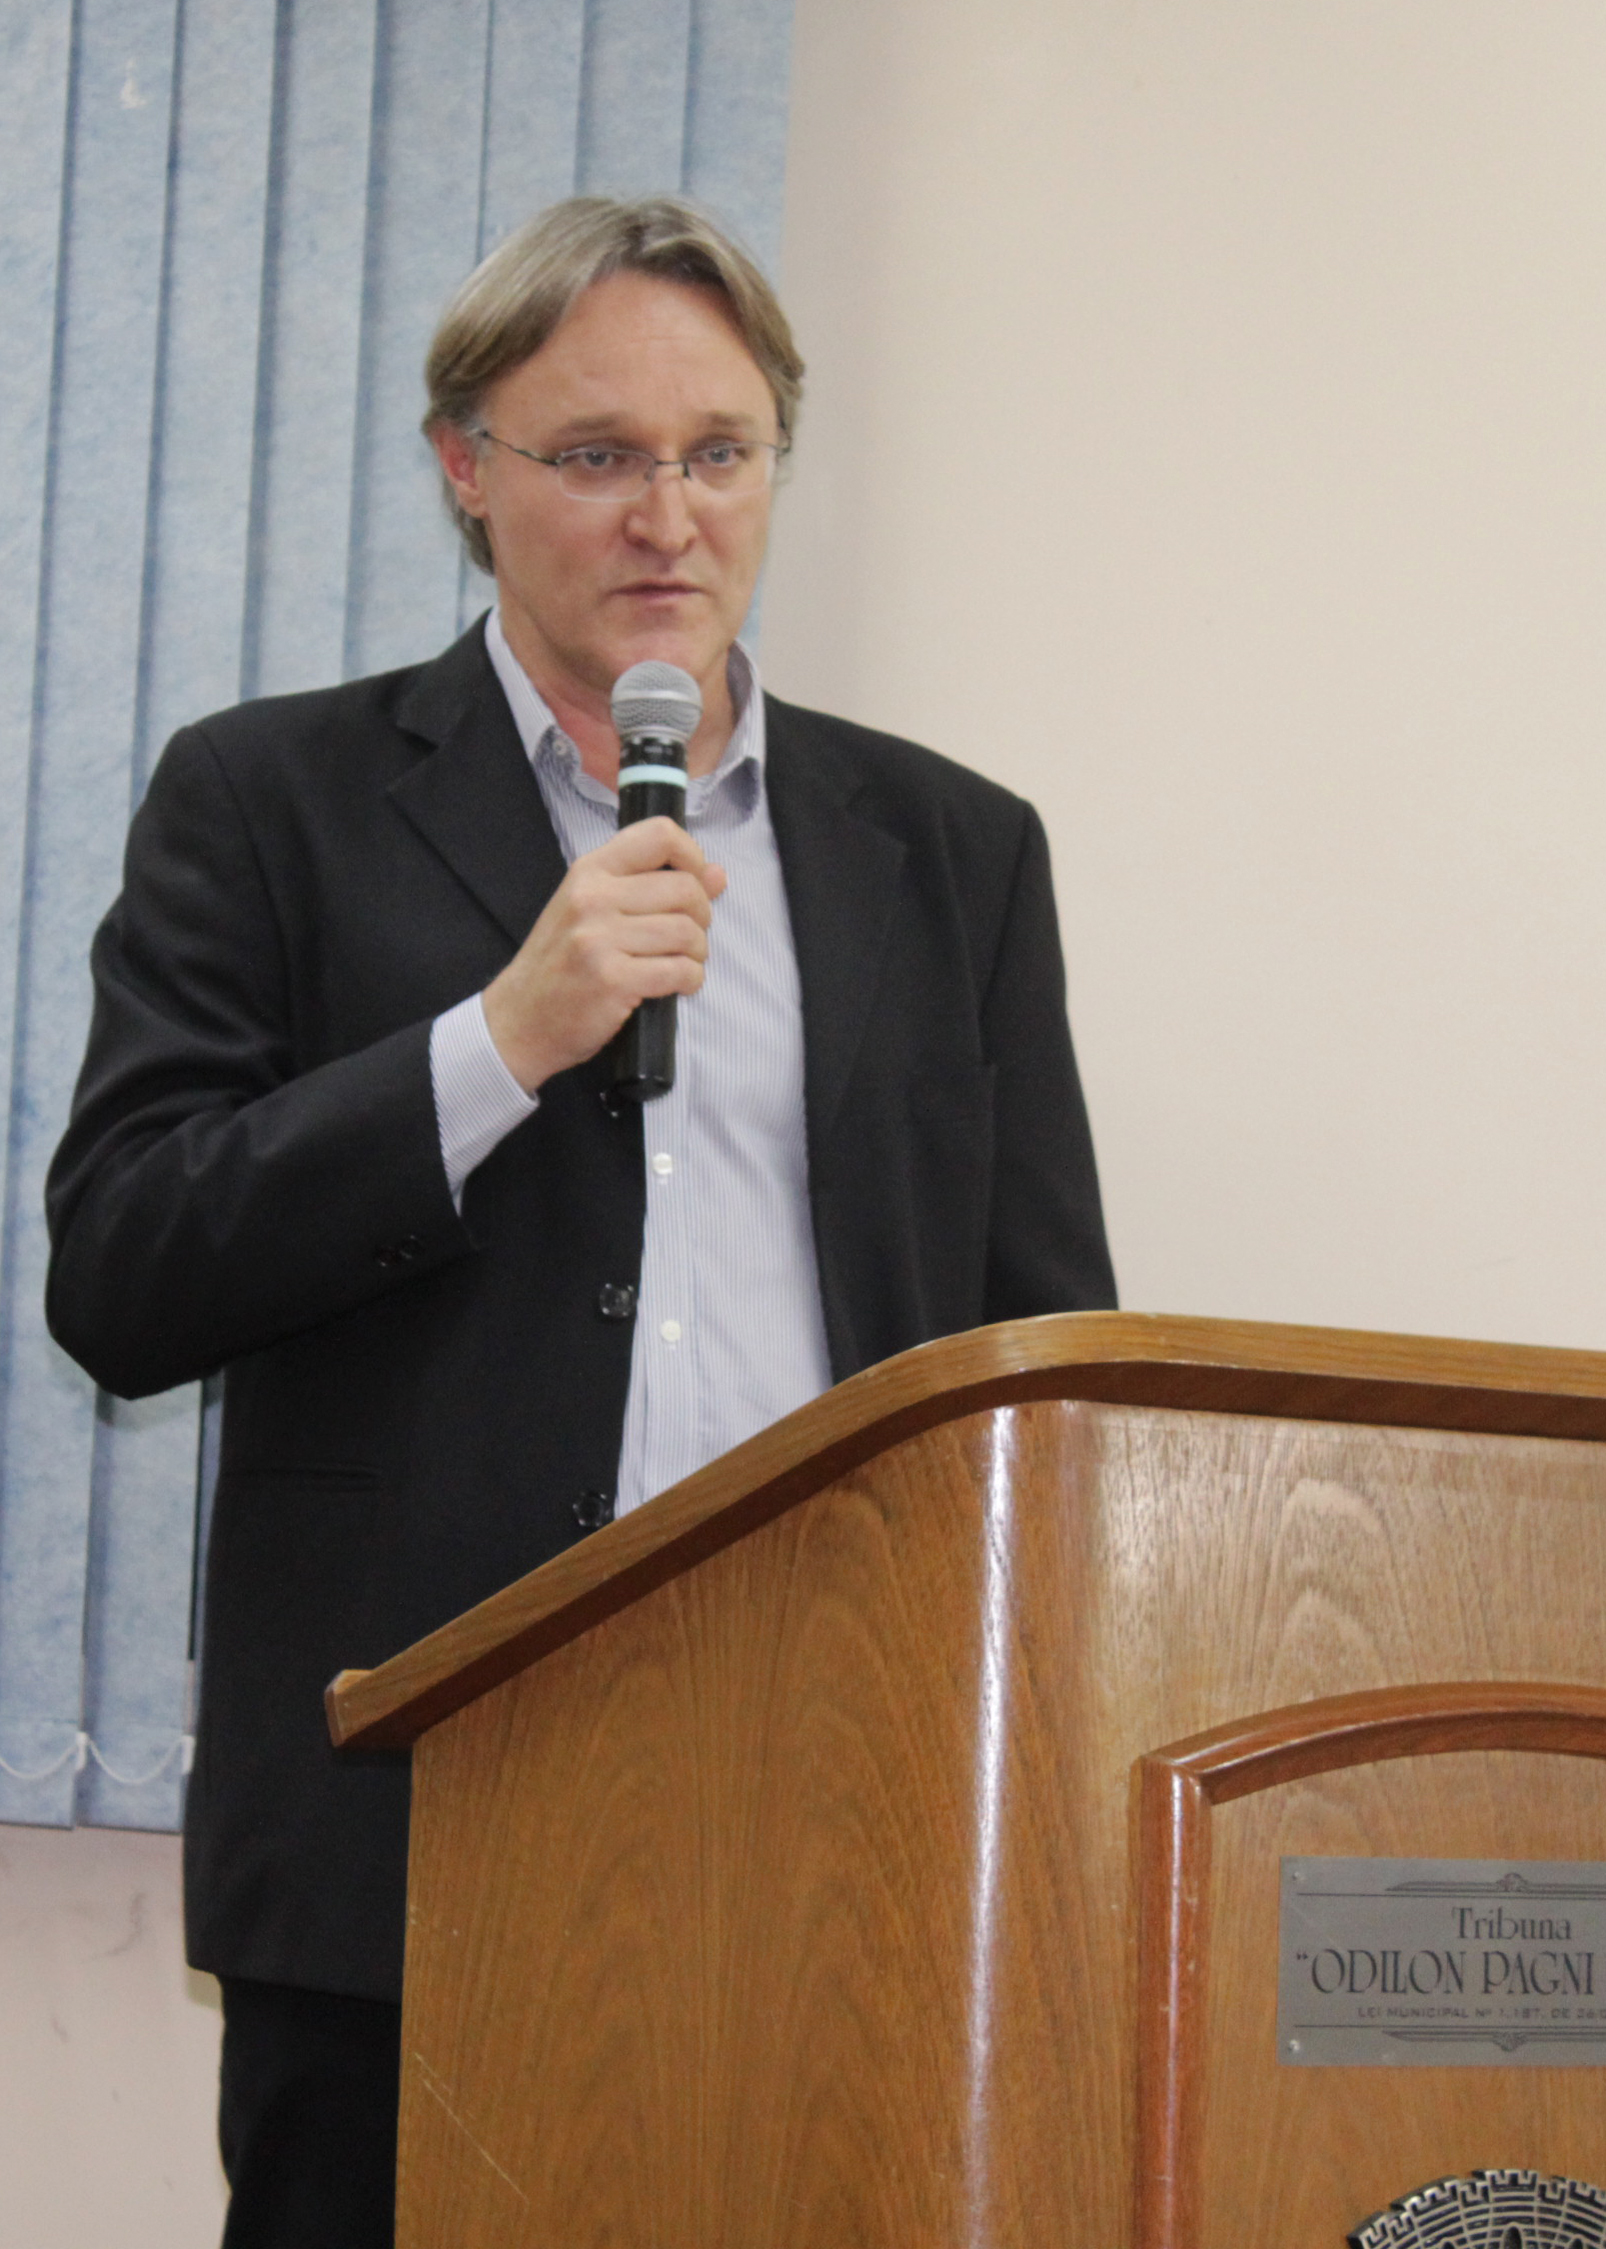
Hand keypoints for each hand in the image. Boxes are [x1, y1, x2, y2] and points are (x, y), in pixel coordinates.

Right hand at [481, 818, 726, 1092]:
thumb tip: (717, 874)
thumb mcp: (593, 911)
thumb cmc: (560, 964)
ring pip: (687, 931)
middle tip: (687, 938)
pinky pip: (680, 971)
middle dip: (701, 916)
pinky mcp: (612, 980)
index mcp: (590, 872)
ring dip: (697, 952)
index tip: (694, 883)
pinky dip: (690, 980)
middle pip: (685, 887)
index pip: (659, 835)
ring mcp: (600, 939)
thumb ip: (651, 886)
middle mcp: (593, 898)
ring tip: (681, 963)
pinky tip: (677, 984)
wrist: (518, 1019)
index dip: (692, 856)